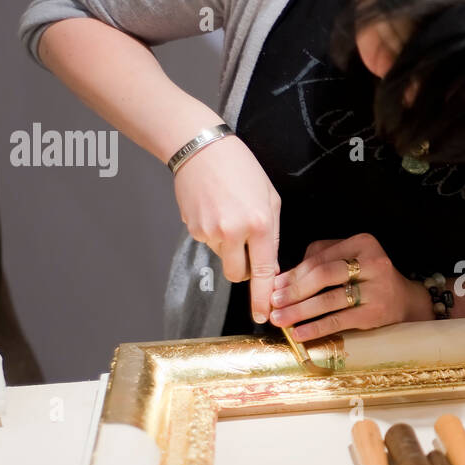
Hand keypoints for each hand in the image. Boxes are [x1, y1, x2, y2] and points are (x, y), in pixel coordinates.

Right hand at [173, 135, 280, 323]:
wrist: (200, 148)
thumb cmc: (241, 169)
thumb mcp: (270, 198)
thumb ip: (271, 233)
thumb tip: (268, 265)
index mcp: (259, 224)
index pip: (263, 272)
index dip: (262, 298)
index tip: (263, 316)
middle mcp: (233, 232)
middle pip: (237, 274)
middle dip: (243, 269)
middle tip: (245, 247)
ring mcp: (209, 232)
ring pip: (222, 256)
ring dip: (228, 244)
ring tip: (228, 212)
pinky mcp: (192, 229)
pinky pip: (208, 242)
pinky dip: (213, 232)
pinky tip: (214, 209)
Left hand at [269, 233, 431, 340]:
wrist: (406, 302)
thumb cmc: (369, 279)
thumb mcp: (350, 260)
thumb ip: (319, 260)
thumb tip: (281, 279)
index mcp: (363, 243)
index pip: (320, 257)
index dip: (294, 273)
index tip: (273, 286)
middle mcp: (373, 263)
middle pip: (323, 275)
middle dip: (294, 291)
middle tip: (274, 302)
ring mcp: (377, 289)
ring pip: (329, 300)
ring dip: (300, 311)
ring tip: (280, 319)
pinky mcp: (376, 313)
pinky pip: (339, 320)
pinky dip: (316, 327)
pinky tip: (299, 333)